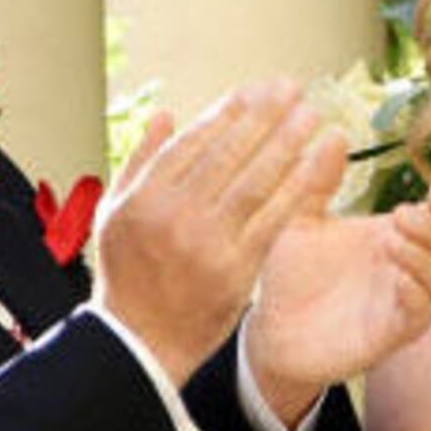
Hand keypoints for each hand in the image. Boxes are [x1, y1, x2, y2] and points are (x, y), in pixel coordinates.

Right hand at [89, 82, 329, 385]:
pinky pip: (273, 220)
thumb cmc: (126, 274)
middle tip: (293, 88)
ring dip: (287, 143)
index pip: (194, 142)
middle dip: (265, 116)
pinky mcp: (237, 269)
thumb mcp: (114, 212)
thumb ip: (141, 160)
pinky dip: (297, 188)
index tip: (256, 90)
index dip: (229, 112)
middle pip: (228, 153)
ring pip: (255, 181)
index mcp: (144, 197)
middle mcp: (175, 215)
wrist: (139, 342)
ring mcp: (208, 243)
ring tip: (311, 115)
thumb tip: (167, 113)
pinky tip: (316, 164)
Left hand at [248, 170, 430, 408]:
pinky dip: (416, 295)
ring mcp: (400, 302)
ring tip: (391, 243)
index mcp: (389, 237)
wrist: (270, 329)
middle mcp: (403, 268)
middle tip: (401, 217)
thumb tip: (336, 134)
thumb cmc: (289, 274)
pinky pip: (419, 316)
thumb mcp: (300, 220)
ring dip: (423, 258)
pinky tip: (397, 279)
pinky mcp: (390, 335)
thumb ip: (318, 182)